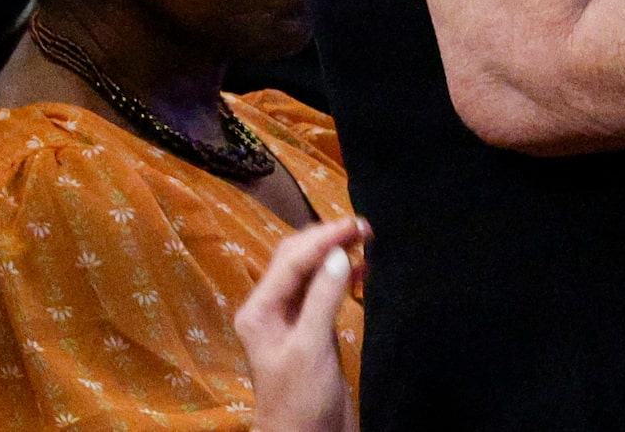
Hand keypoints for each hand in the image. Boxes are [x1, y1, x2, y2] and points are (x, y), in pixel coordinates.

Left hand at [237, 217, 367, 431]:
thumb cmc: (301, 401)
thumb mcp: (311, 349)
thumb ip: (323, 299)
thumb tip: (339, 254)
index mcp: (259, 311)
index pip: (291, 260)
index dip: (323, 238)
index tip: (356, 224)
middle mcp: (271, 309)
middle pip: (296, 258)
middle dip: (327, 239)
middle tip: (363, 227)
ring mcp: (291, 319)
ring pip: (310, 272)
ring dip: (334, 254)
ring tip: (365, 240)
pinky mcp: (312, 330)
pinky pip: (324, 291)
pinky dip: (341, 276)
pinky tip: (361, 270)